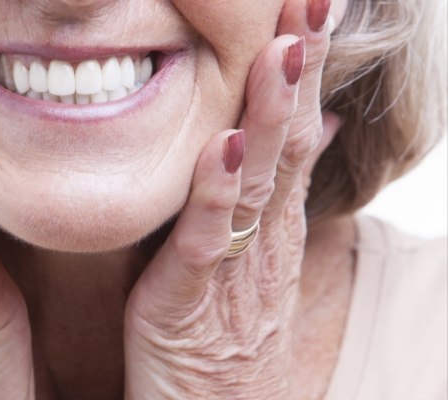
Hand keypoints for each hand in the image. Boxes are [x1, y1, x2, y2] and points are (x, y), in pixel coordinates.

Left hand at [123, 0, 338, 397]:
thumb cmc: (226, 333)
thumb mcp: (254, 256)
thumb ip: (272, 194)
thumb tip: (312, 132)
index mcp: (270, 223)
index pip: (295, 131)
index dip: (303, 70)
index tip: (310, 7)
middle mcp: (264, 237)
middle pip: (288, 141)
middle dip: (299, 69)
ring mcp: (235, 268)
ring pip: (259, 180)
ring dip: (271, 114)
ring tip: (282, 49)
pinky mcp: (193, 301)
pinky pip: (208, 241)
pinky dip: (219, 193)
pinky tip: (225, 146)